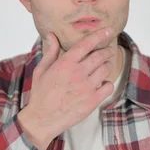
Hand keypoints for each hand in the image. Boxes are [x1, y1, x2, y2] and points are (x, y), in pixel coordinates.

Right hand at [17, 28, 114, 149]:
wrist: (42, 119)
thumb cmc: (40, 94)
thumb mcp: (41, 70)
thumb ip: (50, 51)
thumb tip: (52, 35)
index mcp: (65, 64)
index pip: (86, 44)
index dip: (99, 35)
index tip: (108, 30)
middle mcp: (77, 73)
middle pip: (100, 56)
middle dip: (107, 51)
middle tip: (109, 50)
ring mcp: (86, 87)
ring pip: (106, 69)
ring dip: (107, 66)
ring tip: (104, 66)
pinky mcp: (92, 101)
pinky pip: (108, 86)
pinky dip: (107, 83)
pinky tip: (101, 83)